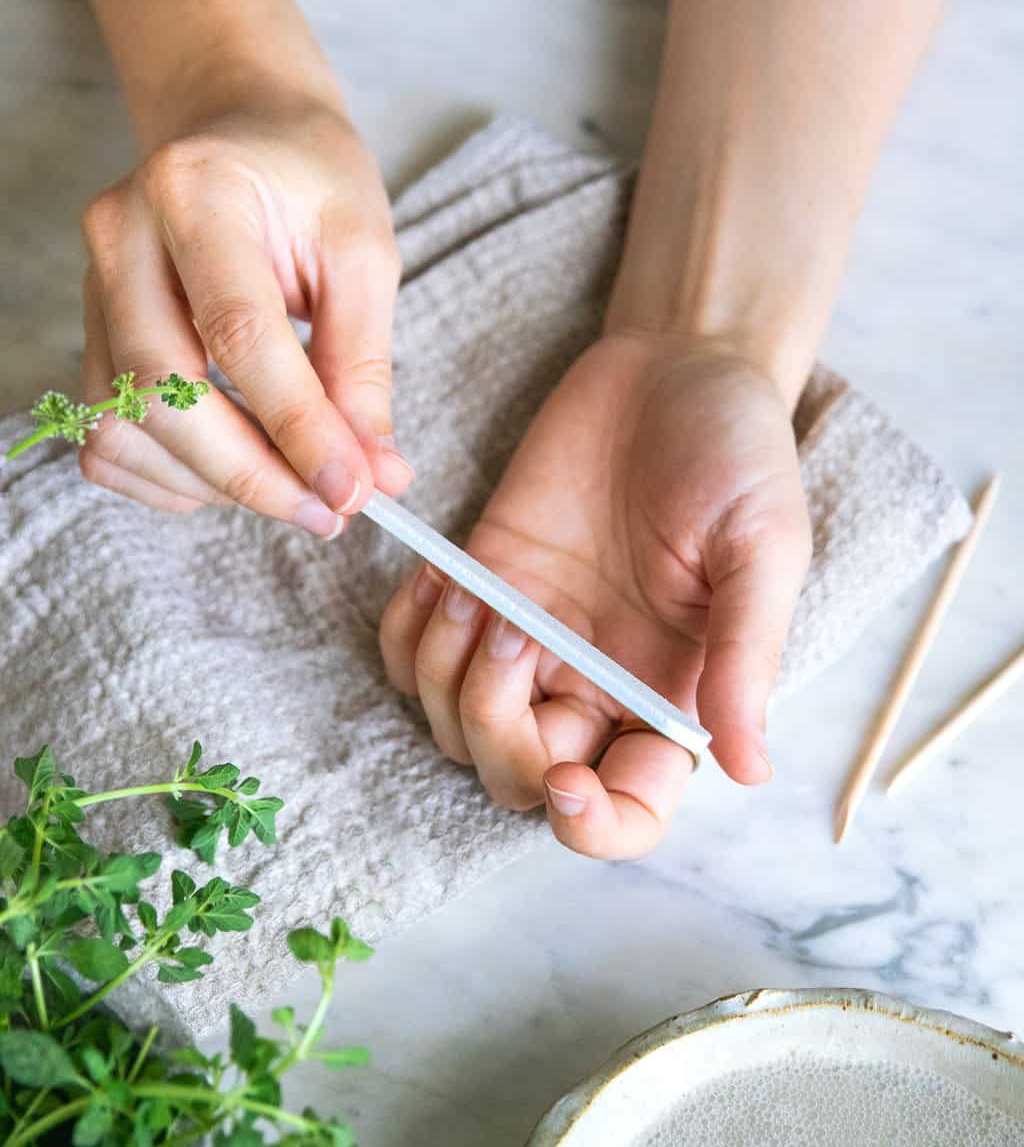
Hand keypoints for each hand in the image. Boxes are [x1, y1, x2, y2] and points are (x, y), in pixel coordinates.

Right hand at [78, 98, 411, 530]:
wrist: (240, 132)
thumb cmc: (309, 180)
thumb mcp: (363, 251)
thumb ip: (362, 365)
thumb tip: (374, 474)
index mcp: (196, 192)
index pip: (239, 334)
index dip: (297, 427)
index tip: (353, 492)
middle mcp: (122, 239)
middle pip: (164, 394)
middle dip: (251, 474)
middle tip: (329, 510)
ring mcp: (91, 290)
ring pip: (124, 428)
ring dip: (212, 484)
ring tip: (292, 482)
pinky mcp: (88, 335)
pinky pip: (106, 438)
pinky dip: (171, 477)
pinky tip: (234, 466)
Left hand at [381, 333, 810, 858]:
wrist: (676, 364)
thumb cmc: (737, 451)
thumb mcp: (763, 544)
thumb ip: (747, 652)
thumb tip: (748, 768)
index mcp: (670, 694)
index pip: (629, 811)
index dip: (592, 827)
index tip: (563, 778)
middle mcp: (595, 682)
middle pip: (520, 778)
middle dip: (499, 732)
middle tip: (519, 635)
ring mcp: (531, 636)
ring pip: (456, 727)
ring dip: (445, 678)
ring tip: (477, 596)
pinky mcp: (481, 582)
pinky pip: (412, 655)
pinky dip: (404, 636)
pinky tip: (438, 585)